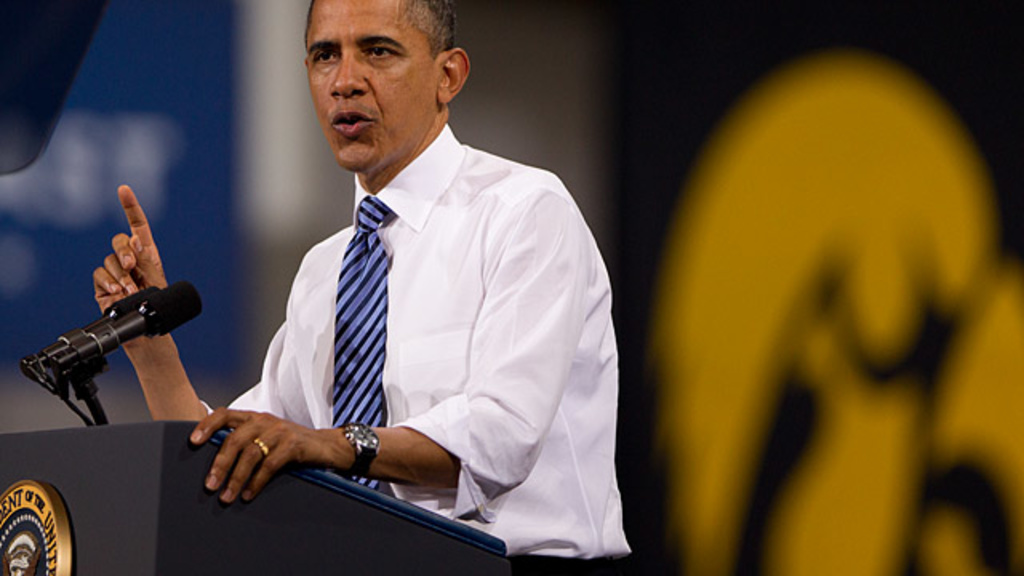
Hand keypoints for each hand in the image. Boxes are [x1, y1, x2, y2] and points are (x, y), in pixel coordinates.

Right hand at [93, 185, 167, 311]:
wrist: (146, 327)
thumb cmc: (156, 304)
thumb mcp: (155, 278)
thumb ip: (144, 258)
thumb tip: (134, 239)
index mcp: (146, 254)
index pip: (138, 225)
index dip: (130, 207)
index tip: (123, 190)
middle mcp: (129, 259)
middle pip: (119, 241)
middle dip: (125, 252)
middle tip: (133, 267)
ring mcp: (114, 271)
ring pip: (109, 259)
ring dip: (120, 274)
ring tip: (131, 289)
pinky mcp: (103, 284)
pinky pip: (99, 274)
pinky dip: (108, 281)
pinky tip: (117, 291)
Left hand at [189, 408, 352, 503]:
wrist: (328, 446)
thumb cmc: (292, 445)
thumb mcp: (267, 438)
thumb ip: (246, 442)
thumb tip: (216, 465)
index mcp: (254, 417)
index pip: (225, 414)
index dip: (207, 425)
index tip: (192, 442)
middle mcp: (265, 420)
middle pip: (234, 439)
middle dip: (220, 464)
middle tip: (210, 485)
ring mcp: (280, 431)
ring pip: (250, 453)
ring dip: (236, 478)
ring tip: (226, 496)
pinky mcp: (294, 445)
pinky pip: (269, 465)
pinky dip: (256, 482)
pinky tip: (249, 494)